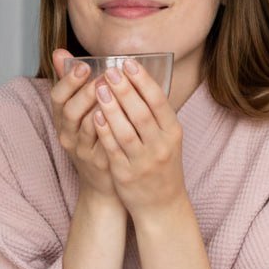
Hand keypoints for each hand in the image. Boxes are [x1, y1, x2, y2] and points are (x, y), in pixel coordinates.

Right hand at [50, 49, 117, 200]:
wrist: (102, 181)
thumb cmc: (93, 139)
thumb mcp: (78, 112)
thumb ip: (72, 83)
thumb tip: (59, 52)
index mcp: (62, 120)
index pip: (57, 98)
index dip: (68, 81)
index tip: (84, 65)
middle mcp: (67, 135)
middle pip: (68, 111)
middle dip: (83, 92)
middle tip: (102, 75)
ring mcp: (82, 150)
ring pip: (85, 126)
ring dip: (98, 107)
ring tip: (113, 89)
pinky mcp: (98, 161)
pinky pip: (102, 142)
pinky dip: (108, 127)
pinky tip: (119, 114)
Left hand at [91, 58, 186, 217]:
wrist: (162, 205)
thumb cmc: (161, 166)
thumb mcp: (167, 139)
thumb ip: (156, 115)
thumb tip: (140, 81)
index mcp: (173, 132)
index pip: (159, 101)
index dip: (143, 81)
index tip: (129, 63)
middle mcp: (160, 145)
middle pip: (141, 113)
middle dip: (125, 89)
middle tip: (110, 71)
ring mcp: (143, 161)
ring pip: (126, 130)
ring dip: (112, 107)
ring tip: (99, 88)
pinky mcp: (125, 174)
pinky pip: (113, 149)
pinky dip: (104, 131)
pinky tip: (95, 115)